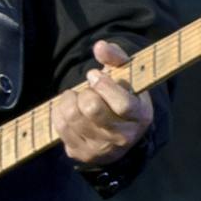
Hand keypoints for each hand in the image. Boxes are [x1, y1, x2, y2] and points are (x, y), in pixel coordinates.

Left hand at [50, 40, 152, 166]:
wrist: (118, 132)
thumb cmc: (121, 95)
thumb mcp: (125, 75)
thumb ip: (115, 57)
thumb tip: (100, 46)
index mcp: (140, 116)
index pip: (122, 104)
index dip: (104, 85)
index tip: (94, 75)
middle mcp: (123, 136)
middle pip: (91, 109)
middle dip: (84, 92)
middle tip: (87, 89)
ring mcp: (102, 148)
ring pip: (72, 116)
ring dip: (69, 100)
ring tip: (77, 97)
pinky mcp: (82, 153)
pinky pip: (60, 126)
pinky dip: (60, 111)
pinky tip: (70, 108)